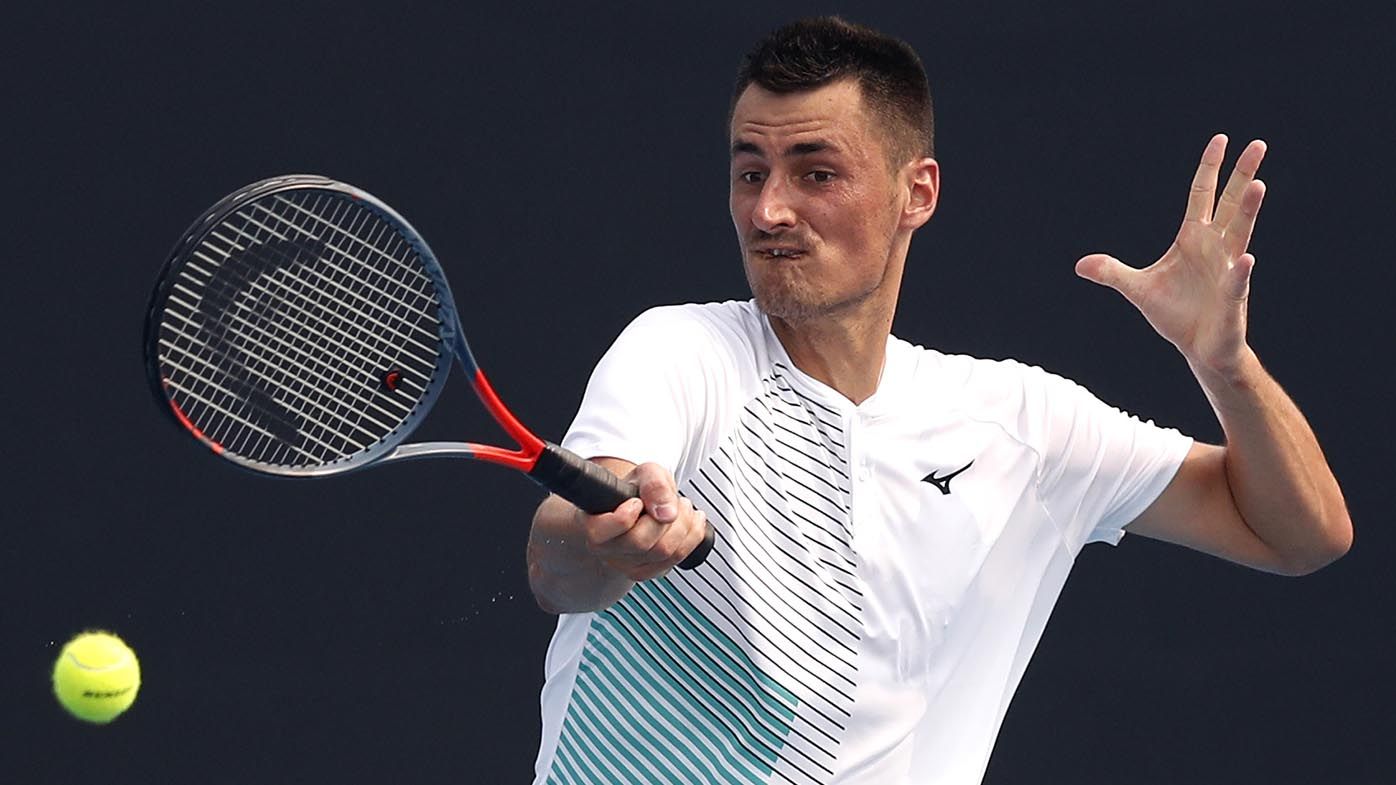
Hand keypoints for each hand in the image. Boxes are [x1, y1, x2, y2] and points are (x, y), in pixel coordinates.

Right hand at [583, 462, 708, 581]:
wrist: (640, 504)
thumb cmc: (635, 491)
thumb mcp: (645, 474)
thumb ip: (654, 485)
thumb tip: (667, 514)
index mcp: (594, 526)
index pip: (608, 530)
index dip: (628, 513)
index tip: (637, 501)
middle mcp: (606, 551)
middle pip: (642, 542)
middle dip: (666, 517)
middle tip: (672, 500)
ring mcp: (627, 566)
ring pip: (663, 552)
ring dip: (684, 524)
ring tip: (682, 507)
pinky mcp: (649, 572)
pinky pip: (677, 559)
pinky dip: (692, 537)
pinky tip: (691, 521)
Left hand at [1076, 134, 1266, 374]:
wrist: (1199, 348)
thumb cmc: (1175, 314)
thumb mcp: (1137, 289)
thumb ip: (1112, 273)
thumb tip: (1080, 265)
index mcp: (1193, 239)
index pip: (1202, 195)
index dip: (1210, 168)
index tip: (1220, 139)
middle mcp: (1216, 248)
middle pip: (1230, 205)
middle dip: (1242, 175)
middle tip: (1257, 144)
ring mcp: (1228, 270)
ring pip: (1240, 234)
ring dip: (1248, 211)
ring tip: (1258, 185)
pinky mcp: (1232, 298)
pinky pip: (1236, 282)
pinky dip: (1239, 272)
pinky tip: (1246, 260)